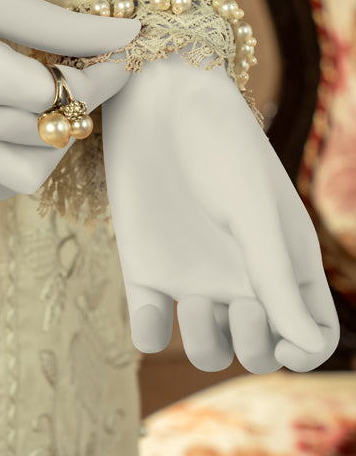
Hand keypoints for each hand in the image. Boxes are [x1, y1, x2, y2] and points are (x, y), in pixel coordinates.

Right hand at [0, 0, 140, 208]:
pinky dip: (7, 175)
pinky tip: (11, 136)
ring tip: (49, 104)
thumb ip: (58, 24)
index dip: (101, 72)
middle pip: (53, 132)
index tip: (115, 49)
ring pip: (24, 176)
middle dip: (85, 100)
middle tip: (87, 67)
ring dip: (52, 145)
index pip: (68, 92)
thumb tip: (127, 33)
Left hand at [101, 50, 339, 372]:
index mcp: (286, 261)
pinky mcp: (145, 268)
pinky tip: (152, 308)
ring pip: (206, 347)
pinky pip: (149, 330)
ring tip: (194, 301)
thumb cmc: (221, 146)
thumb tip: (304, 349)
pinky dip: (150, 333)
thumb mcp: (254, 211)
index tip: (283, 341)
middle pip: (259, 348)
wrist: (158, 102)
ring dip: (204, 342)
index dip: (303, 353)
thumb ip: (277, 278)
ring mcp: (193, 274)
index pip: (311, 335)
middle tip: (238, 303)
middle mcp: (242, 275)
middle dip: (254, 346)